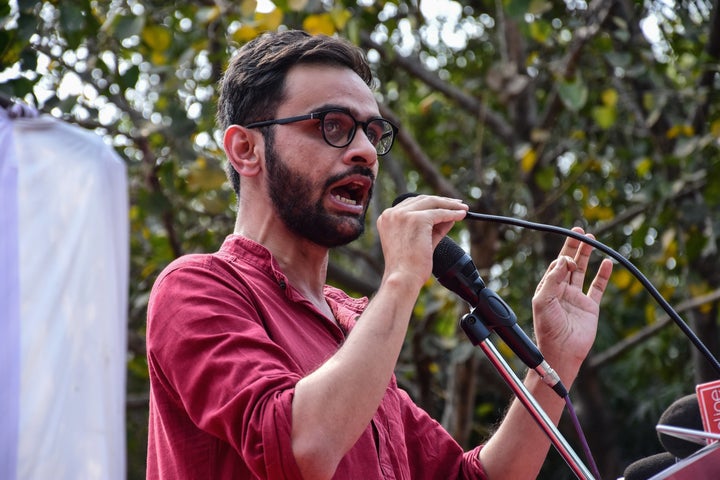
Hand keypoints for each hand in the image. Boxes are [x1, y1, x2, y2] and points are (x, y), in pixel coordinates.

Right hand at [376, 194, 467, 288]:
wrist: (403, 278)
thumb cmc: (408, 266)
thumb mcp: (420, 241)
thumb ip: (433, 228)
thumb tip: (449, 217)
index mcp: (387, 218)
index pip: (411, 204)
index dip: (430, 203)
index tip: (444, 205)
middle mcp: (392, 213)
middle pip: (422, 200)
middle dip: (442, 201)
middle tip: (457, 204)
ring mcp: (403, 215)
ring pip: (432, 203)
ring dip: (450, 205)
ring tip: (463, 209)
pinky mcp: (416, 219)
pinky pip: (439, 213)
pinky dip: (452, 213)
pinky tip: (462, 215)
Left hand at [531, 227, 612, 368]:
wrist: (562, 351)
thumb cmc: (547, 329)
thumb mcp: (543, 302)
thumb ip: (551, 280)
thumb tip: (561, 261)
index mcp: (547, 288)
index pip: (556, 266)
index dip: (562, 258)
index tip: (567, 260)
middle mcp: (561, 291)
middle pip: (569, 263)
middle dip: (573, 247)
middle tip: (579, 230)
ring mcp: (576, 298)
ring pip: (583, 271)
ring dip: (586, 255)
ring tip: (591, 239)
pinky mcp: (590, 307)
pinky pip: (598, 287)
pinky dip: (603, 275)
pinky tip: (607, 263)